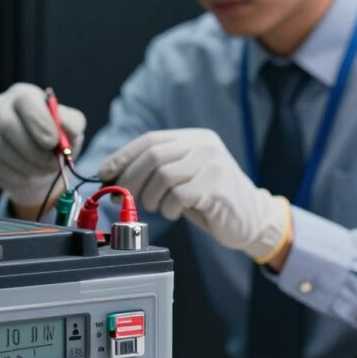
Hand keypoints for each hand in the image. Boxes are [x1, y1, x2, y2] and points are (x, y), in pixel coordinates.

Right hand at [0, 83, 86, 206]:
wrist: (37, 165)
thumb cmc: (55, 142)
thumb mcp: (71, 129)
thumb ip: (72, 123)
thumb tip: (65, 125)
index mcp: (23, 95)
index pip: (25, 101)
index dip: (38, 122)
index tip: (53, 143)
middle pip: (6, 125)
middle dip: (33, 150)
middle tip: (52, 163)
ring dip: (26, 165)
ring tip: (43, 170)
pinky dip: (13, 175)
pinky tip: (27, 176)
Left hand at [98, 129, 290, 261]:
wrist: (252, 219)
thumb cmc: (210, 200)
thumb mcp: (183, 177)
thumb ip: (155, 171)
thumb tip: (111, 176)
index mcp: (194, 138)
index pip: (150, 140)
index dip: (123, 157)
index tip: (104, 173)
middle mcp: (204, 145)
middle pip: (153, 156)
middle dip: (130, 179)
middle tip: (123, 197)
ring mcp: (212, 164)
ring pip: (163, 175)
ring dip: (151, 197)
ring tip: (160, 206)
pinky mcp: (216, 187)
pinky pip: (178, 195)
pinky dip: (169, 207)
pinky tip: (177, 211)